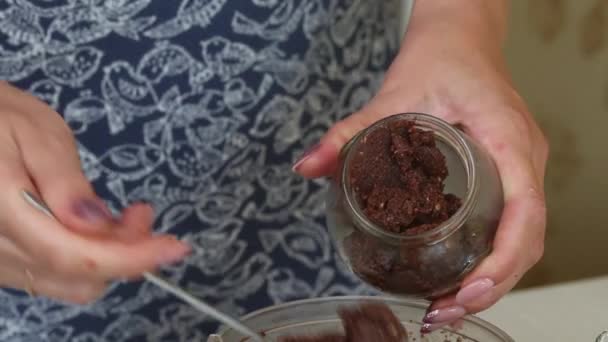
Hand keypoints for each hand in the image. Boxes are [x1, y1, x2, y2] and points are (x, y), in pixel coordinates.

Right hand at [0, 82, 189, 303]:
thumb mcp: (33, 131)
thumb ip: (63, 181)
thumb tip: (96, 224)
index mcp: (2, 211)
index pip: (73, 255)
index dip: (129, 258)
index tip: (174, 247)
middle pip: (78, 277)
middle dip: (125, 252)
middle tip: (141, 212)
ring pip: (69, 283)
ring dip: (110, 256)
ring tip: (125, 215)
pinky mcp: (5, 262)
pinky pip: (55, 275)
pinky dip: (88, 257)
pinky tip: (96, 226)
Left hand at [293, 1, 547, 331]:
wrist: (460, 42)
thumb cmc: (439, 61)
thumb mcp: (391, 96)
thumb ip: (348, 134)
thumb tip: (307, 167)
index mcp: (507, 136)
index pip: (525, 209)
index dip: (502, 259)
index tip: (467, 290)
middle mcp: (524, 158)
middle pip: (526, 238)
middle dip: (490, 284)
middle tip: (441, 312)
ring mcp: (521, 168)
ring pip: (523, 238)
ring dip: (492, 279)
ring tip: (446, 307)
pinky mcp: (510, 174)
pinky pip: (513, 225)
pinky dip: (491, 259)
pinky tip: (458, 277)